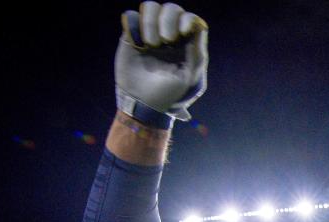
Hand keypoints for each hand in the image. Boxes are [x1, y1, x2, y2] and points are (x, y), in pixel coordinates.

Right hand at [115, 2, 207, 125]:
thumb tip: (198, 25)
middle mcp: (169, 35)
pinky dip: (133, 24)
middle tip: (166, 41)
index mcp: (186, 44)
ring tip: (150, 44)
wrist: (141, 104)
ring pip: (151, 7)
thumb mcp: (188, 76)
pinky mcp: (131, 36)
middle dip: (168, 20)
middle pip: (171, 9)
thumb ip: (196, 51)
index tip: (182, 32)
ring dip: (150, 22)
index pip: (190, 19)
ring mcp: (149, 34)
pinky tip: (137, 43)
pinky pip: (130, 16)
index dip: (186, 20)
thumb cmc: (169, 94)